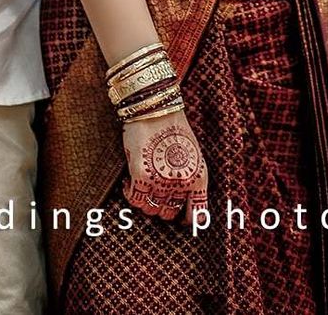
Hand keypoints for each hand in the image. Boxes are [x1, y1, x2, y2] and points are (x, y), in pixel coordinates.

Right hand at [122, 111, 207, 225]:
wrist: (156, 107)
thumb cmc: (174, 129)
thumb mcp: (192, 155)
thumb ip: (189, 179)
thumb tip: (183, 204)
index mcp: (199, 178)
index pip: (198, 217)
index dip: (187, 221)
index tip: (179, 219)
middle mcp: (181, 183)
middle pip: (168, 214)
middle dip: (160, 207)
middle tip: (154, 193)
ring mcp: (161, 180)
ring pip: (150, 209)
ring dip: (144, 201)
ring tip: (141, 184)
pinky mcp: (141, 174)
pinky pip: (134, 199)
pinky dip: (129, 194)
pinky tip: (129, 182)